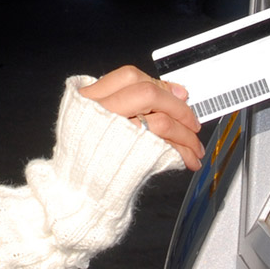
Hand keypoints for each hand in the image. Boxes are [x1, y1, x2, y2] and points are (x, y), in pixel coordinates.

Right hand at [79, 65, 203, 169]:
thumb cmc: (87, 156)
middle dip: (178, 107)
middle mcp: (101, 112)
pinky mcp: (130, 157)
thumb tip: (174, 90)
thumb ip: (127, 101)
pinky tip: (187, 159)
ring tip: (194, 148)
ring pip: (161, 121)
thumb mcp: (97, 119)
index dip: (159, 83)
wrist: (75, 191)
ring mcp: (115, 134)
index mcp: (89, 99)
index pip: (129, 77)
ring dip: (185, 135)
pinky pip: (164, 147)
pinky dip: (181, 153)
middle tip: (193, 122)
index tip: (179, 94)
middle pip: (148, 94)